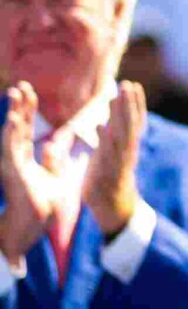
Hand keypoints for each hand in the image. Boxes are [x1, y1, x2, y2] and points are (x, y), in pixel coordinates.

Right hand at [0, 82, 59, 262]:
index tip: (29, 91)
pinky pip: (11, 149)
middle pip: (17, 126)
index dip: (27, 110)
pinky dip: (11, 134)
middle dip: (19, 106)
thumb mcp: (55, 177)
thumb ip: (54, 160)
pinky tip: (13, 119)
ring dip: (13, 113)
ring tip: (15, 94)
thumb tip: (55, 144)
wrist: (40, 223)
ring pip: (12, 133)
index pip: (26, 128)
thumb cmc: (45, 204)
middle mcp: (17, 157)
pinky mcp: (13, 172)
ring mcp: (13, 163)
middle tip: (21, 85)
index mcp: (27, 157)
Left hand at [83, 81, 146, 235]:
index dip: (136, 103)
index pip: (135, 121)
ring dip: (120, 116)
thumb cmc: (109, 180)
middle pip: (130, 123)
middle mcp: (127, 152)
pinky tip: (99, 125)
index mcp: (127, 146)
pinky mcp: (109, 173)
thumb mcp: (110, 157)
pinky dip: (105, 140)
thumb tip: (103, 123)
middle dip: (130, 104)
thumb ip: (108, 140)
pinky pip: (108, 154)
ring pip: (122, 134)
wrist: (114, 209)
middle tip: (128, 84)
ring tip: (116, 98)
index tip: (134, 85)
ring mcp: (120, 162)